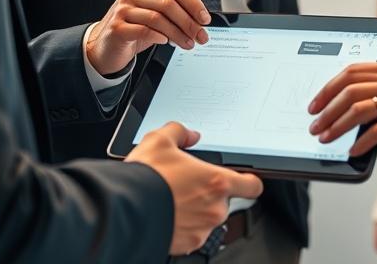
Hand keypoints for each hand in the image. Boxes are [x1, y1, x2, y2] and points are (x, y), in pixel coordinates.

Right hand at [86, 0, 209, 75]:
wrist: (106, 46)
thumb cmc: (135, 28)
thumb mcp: (156, 15)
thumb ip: (175, 12)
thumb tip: (201, 21)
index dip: (193, 2)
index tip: (205, 18)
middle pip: (168, 2)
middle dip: (189, 22)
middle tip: (201, 36)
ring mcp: (123, 8)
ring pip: (158, 18)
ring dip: (178, 33)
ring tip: (188, 44)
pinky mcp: (117, 27)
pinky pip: (144, 30)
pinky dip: (159, 37)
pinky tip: (166, 42)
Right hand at [127, 122, 262, 254]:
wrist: (124, 211)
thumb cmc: (146, 178)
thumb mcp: (160, 140)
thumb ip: (180, 132)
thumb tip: (189, 134)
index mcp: (217, 182)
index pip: (252, 186)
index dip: (249, 181)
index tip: (244, 179)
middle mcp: (214, 209)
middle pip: (225, 201)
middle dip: (210, 194)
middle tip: (189, 186)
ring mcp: (202, 229)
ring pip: (207, 218)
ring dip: (197, 210)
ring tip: (174, 200)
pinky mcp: (187, 245)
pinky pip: (192, 234)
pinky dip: (183, 226)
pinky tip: (167, 214)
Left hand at [307, 61, 376, 155]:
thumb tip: (368, 98)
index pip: (353, 70)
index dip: (331, 85)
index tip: (319, 98)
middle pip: (348, 88)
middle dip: (326, 106)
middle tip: (314, 120)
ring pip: (356, 110)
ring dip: (335, 125)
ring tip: (325, 137)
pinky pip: (375, 133)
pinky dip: (360, 143)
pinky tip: (353, 151)